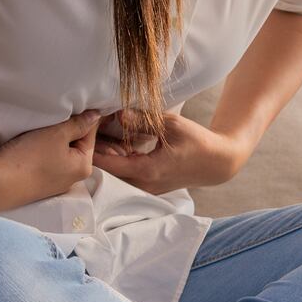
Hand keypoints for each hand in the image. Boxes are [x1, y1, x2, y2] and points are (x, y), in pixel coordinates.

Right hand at [0, 108, 102, 212]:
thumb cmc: (30, 157)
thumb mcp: (57, 134)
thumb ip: (78, 124)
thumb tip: (96, 115)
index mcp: (84, 166)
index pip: (90, 133)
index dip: (81, 116)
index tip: (70, 103)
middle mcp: (73, 178)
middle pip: (75, 143)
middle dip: (66, 129)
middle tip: (54, 113)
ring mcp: (55, 183)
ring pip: (59, 152)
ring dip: (52, 139)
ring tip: (41, 127)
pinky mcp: (38, 184)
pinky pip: (47, 161)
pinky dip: (42, 150)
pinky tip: (32, 143)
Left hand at [90, 107, 241, 194]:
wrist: (216, 162)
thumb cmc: (197, 142)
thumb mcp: (170, 125)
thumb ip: (142, 121)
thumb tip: (118, 113)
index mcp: (147, 171)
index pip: (108, 164)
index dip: (93, 147)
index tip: (85, 131)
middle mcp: (143, 184)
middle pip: (108, 170)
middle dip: (97, 149)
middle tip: (90, 127)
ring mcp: (146, 188)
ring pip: (116, 172)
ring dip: (107, 154)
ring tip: (100, 131)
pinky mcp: (149, 185)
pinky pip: (126, 173)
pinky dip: (118, 158)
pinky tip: (114, 141)